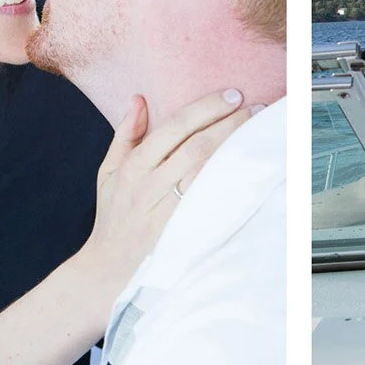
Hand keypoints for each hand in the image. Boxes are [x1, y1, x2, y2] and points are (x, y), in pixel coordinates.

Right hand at [83, 88, 251, 301]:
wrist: (107, 270)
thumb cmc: (112, 215)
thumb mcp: (108, 171)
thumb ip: (125, 133)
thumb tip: (139, 98)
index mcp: (134, 166)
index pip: (175, 127)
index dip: (206, 108)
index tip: (232, 95)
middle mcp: (150, 186)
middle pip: (196, 147)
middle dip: (229, 123)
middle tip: (254, 107)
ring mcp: (166, 212)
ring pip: (205, 173)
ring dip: (234, 148)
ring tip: (256, 131)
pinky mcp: (180, 233)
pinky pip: (208, 203)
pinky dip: (228, 183)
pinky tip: (246, 168)